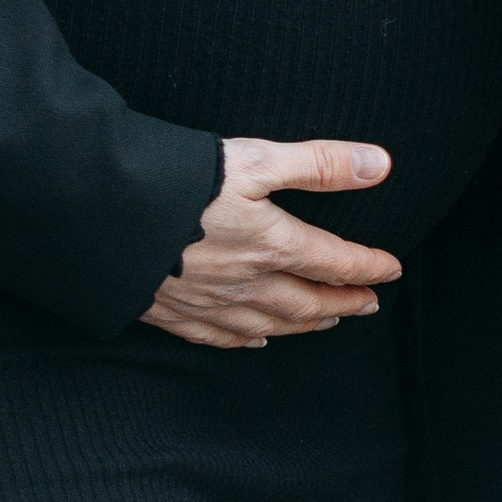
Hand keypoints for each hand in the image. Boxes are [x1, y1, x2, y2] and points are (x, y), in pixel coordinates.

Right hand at [142, 137, 403, 348]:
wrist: (109, 216)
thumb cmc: (184, 181)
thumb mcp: (258, 159)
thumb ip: (320, 163)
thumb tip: (380, 164)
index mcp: (273, 246)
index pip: (334, 262)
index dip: (368, 266)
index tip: (392, 269)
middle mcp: (249, 285)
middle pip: (308, 302)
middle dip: (344, 302)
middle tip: (368, 304)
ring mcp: (212, 305)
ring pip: (273, 325)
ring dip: (306, 323)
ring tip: (326, 321)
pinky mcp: (178, 314)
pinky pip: (225, 339)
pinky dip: (250, 342)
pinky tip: (258, 342)